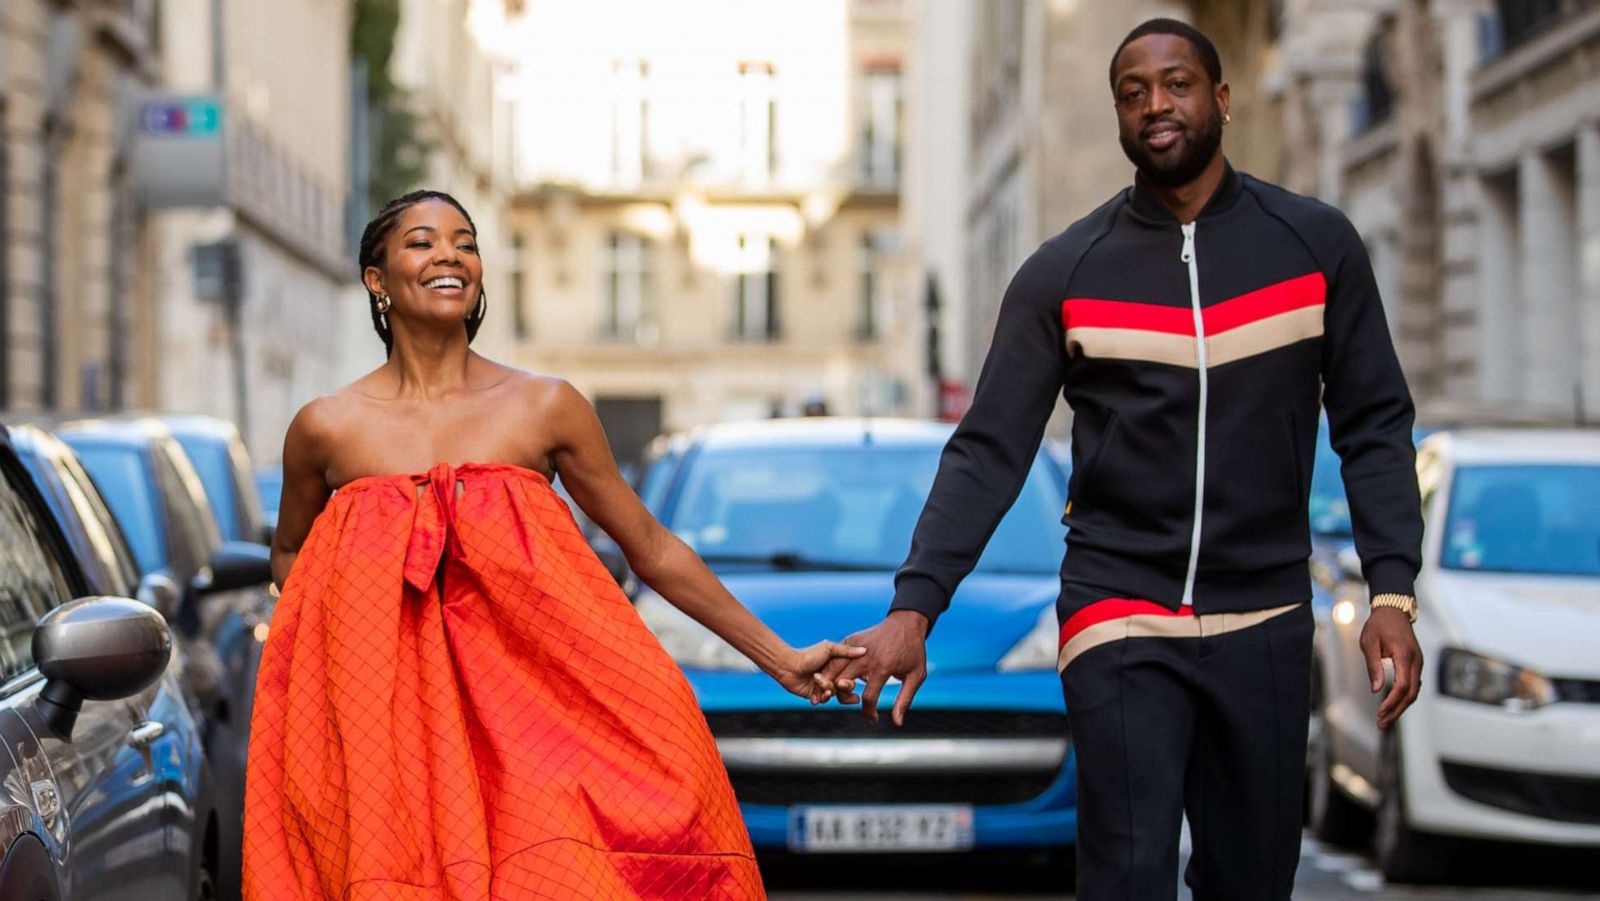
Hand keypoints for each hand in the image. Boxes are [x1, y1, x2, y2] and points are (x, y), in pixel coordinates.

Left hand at [773, 641, 866, 703]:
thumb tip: (865, 650)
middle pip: (845, 688)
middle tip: (838, 685)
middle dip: (842, 688)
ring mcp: (823, 686)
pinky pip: (823, 700)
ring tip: (822, 687)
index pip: (851, 677)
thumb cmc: (809, 655)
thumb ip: (846, 651)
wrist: (789, 666)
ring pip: (834, 695)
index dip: (850, 681)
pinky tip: (817, 697)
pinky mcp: (815, 694)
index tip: (846, 681)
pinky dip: (821, 698)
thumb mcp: (829, 649)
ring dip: (828, 691)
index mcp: (838, 666)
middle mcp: (832, 676)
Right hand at [817, 610, 929, 725]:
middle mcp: (865, 657)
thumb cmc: (913, 651)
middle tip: (851, 702)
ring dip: (831, 684)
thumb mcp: (916, 676)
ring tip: (838, 693)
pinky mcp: (850, 640)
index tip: (873, 718)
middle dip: (842, 698)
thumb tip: (897, 723)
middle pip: (841, 683)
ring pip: (832, 669)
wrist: (906, 623)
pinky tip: (837, 679)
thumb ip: (905, 700)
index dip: (868, 712)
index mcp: (882, 667)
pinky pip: (834, 657)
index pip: (868, 697)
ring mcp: (855, 647)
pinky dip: (831, 670)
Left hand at [1362, 607, 1422, 729]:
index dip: (1392, 702)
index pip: (1402, 686)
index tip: (1380, 713)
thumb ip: (1374, 666)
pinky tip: (1392, 706)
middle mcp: (1416, 661)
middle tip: (1381, 724)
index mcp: (1404, 655)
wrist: (1393, 611)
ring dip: (1400, 707)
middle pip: (1411, 694)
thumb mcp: (1369, 643)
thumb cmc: (1378, 625)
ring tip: (1384, 719)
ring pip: (1413, 692)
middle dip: (1396, 711)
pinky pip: (1412, 685)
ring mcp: (1418, 663)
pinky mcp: (1415, 664)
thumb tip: (1377, 690)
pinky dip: (1404, 698)